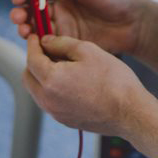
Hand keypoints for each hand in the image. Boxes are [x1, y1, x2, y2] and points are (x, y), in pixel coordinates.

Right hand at [10, 0, 153, 56]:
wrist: (136, 24)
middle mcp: (62, 8)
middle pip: (33, 10)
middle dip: (21, 13)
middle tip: (19, 17)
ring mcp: (65, 26)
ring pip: (37, 28)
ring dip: (26, 29)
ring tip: (25, 31)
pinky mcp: (69, 43)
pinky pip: (49, 44)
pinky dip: (39, 45)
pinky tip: (36, 45)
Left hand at [24, 34, 150, 135]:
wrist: (129, 112)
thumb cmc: (112, 80)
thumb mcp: (88, 50)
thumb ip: (62, 43)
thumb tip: (46, 42)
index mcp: (51, 80)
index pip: (31, 59)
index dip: (32, 44)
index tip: (36, 36)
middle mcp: (48, 100)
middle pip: (28, 77)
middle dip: (34, 61)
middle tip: (47, 49)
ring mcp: (56, 113)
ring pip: (37, 91)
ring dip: (42, 76)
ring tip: (61, 63)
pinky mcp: (65, 120)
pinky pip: (50, 101)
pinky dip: (52, 89)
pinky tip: (71, 80)